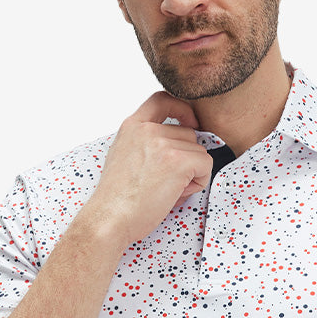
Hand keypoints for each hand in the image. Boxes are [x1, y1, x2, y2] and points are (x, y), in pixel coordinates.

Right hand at [85, 91, 212, 247]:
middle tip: (169, 181)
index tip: (190, 122)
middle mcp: (148, 130)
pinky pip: (206, 165)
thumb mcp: (124, 156)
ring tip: (169, 189)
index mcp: (132, 126)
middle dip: (186, 157)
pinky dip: (199, 181)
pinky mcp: (179, 161)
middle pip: (188, 133)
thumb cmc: (117, 198)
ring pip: (199, 151)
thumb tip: (178, 145)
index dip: (182, 108)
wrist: (110, 218)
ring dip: (192, 172)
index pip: (162, 99)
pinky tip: (178, 193)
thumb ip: (146, 144)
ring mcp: (164, 143)